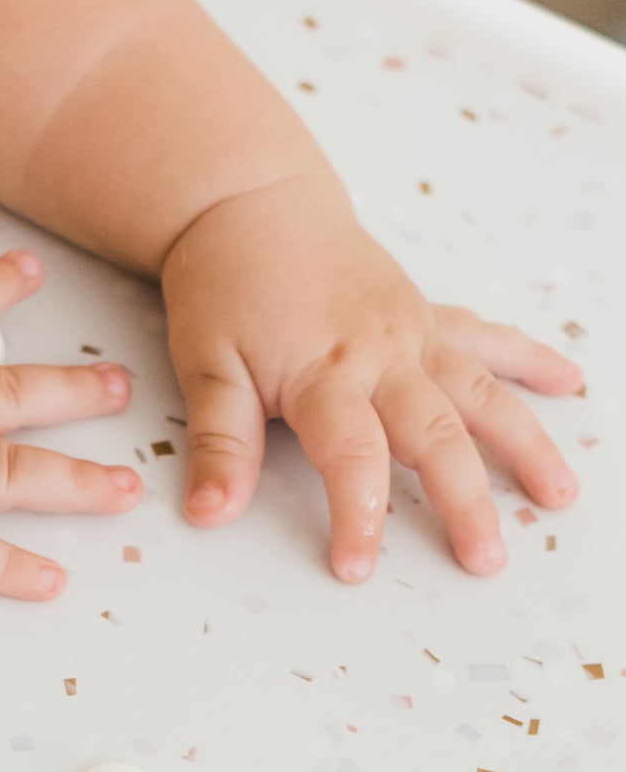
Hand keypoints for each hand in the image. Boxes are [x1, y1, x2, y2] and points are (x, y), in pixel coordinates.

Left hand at [162, 174, 584, 580]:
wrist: (248, 203)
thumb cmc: (223, 284)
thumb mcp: (203, 364)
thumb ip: (218, 441)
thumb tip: (210, 511)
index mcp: (323, 371)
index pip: (352, 457)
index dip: (358, 516)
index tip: (358, 568)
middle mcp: (381, 353)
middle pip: (434, 435)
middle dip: (464, 501)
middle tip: (485, 559)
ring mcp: (410, 332)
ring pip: (480, 392)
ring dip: (525, 443)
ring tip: (559, 494)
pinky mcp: (422, 314)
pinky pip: (485, 338)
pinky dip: (528, 360)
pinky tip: (568, 382)